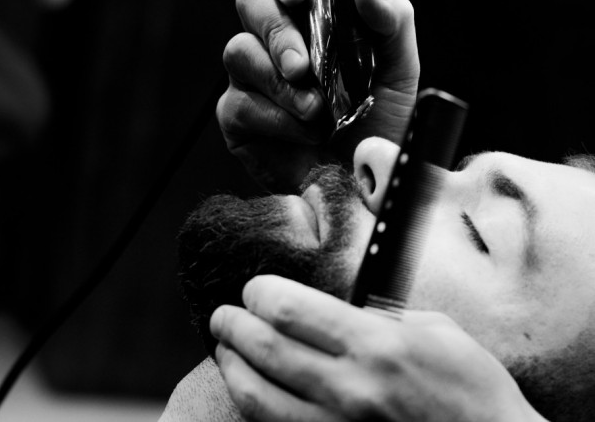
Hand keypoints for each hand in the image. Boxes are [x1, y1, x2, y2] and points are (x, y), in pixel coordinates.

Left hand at [210, 275, 545, 421]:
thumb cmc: (473, 392)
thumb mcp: (437, 331)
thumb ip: (381, 317)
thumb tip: (340, 310)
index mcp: (376, 346)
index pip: (289, 309)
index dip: (259, 293)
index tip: (255, 290)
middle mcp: (350, 387)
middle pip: (263, 348)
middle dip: (232, 325)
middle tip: (224, 316)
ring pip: (257, 397)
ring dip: (231, 368)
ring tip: (225, 351)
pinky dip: (253, 406)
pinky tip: (250, 390)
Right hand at [218, 0, 418, 191]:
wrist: (365, 187)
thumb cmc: (380, 125)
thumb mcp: (399, 72)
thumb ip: (392, 22)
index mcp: (313, 16)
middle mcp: (276, 39)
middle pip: (251, 1)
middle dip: (278, 32)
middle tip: (305, 66)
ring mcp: (251, 77)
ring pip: (238, 51)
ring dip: (279, 81)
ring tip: (316, 110)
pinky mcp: (237, 116)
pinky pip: (238, 102)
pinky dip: (275, 118)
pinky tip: (303, 132)